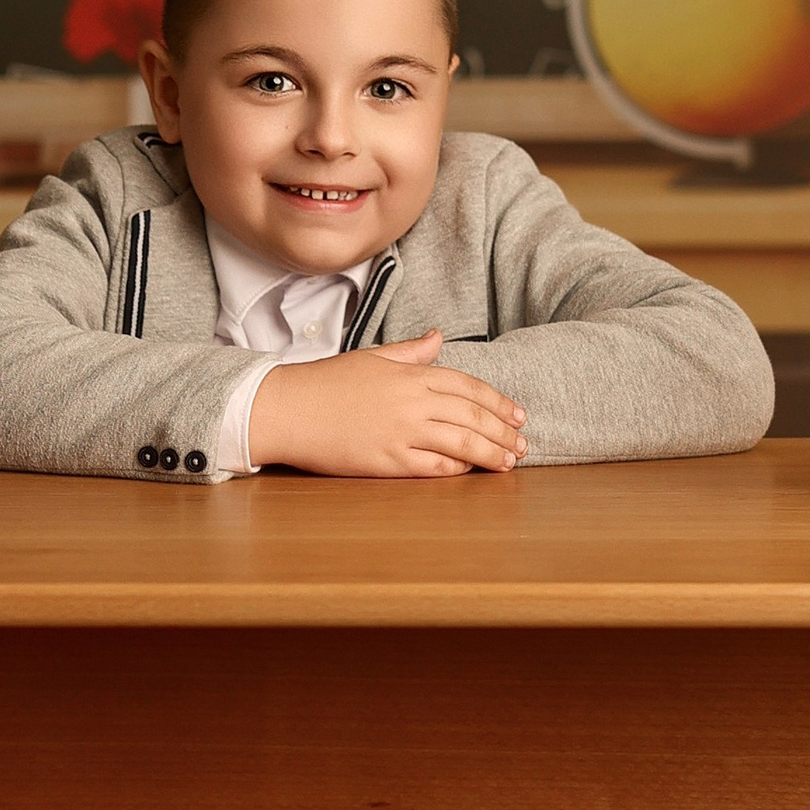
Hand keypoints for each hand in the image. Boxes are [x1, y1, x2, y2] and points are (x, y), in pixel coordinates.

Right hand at [249, 333, 526, 479]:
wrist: (286, 409)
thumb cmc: (325, 382)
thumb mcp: (372, 358)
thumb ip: (410, 352)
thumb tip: (438, 337)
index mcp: (411, 375)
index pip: (468, 387)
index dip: (497, 402)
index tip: (518, 414)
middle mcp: (412, 403)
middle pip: (472, 416)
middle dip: (502, 431)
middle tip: (523, 443)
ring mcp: (401, 433)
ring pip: (461, 443)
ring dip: (490, 453)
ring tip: (508, 462)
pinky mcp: (387, 461)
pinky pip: (433, 467)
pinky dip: (456, 469)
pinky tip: (471, 472)